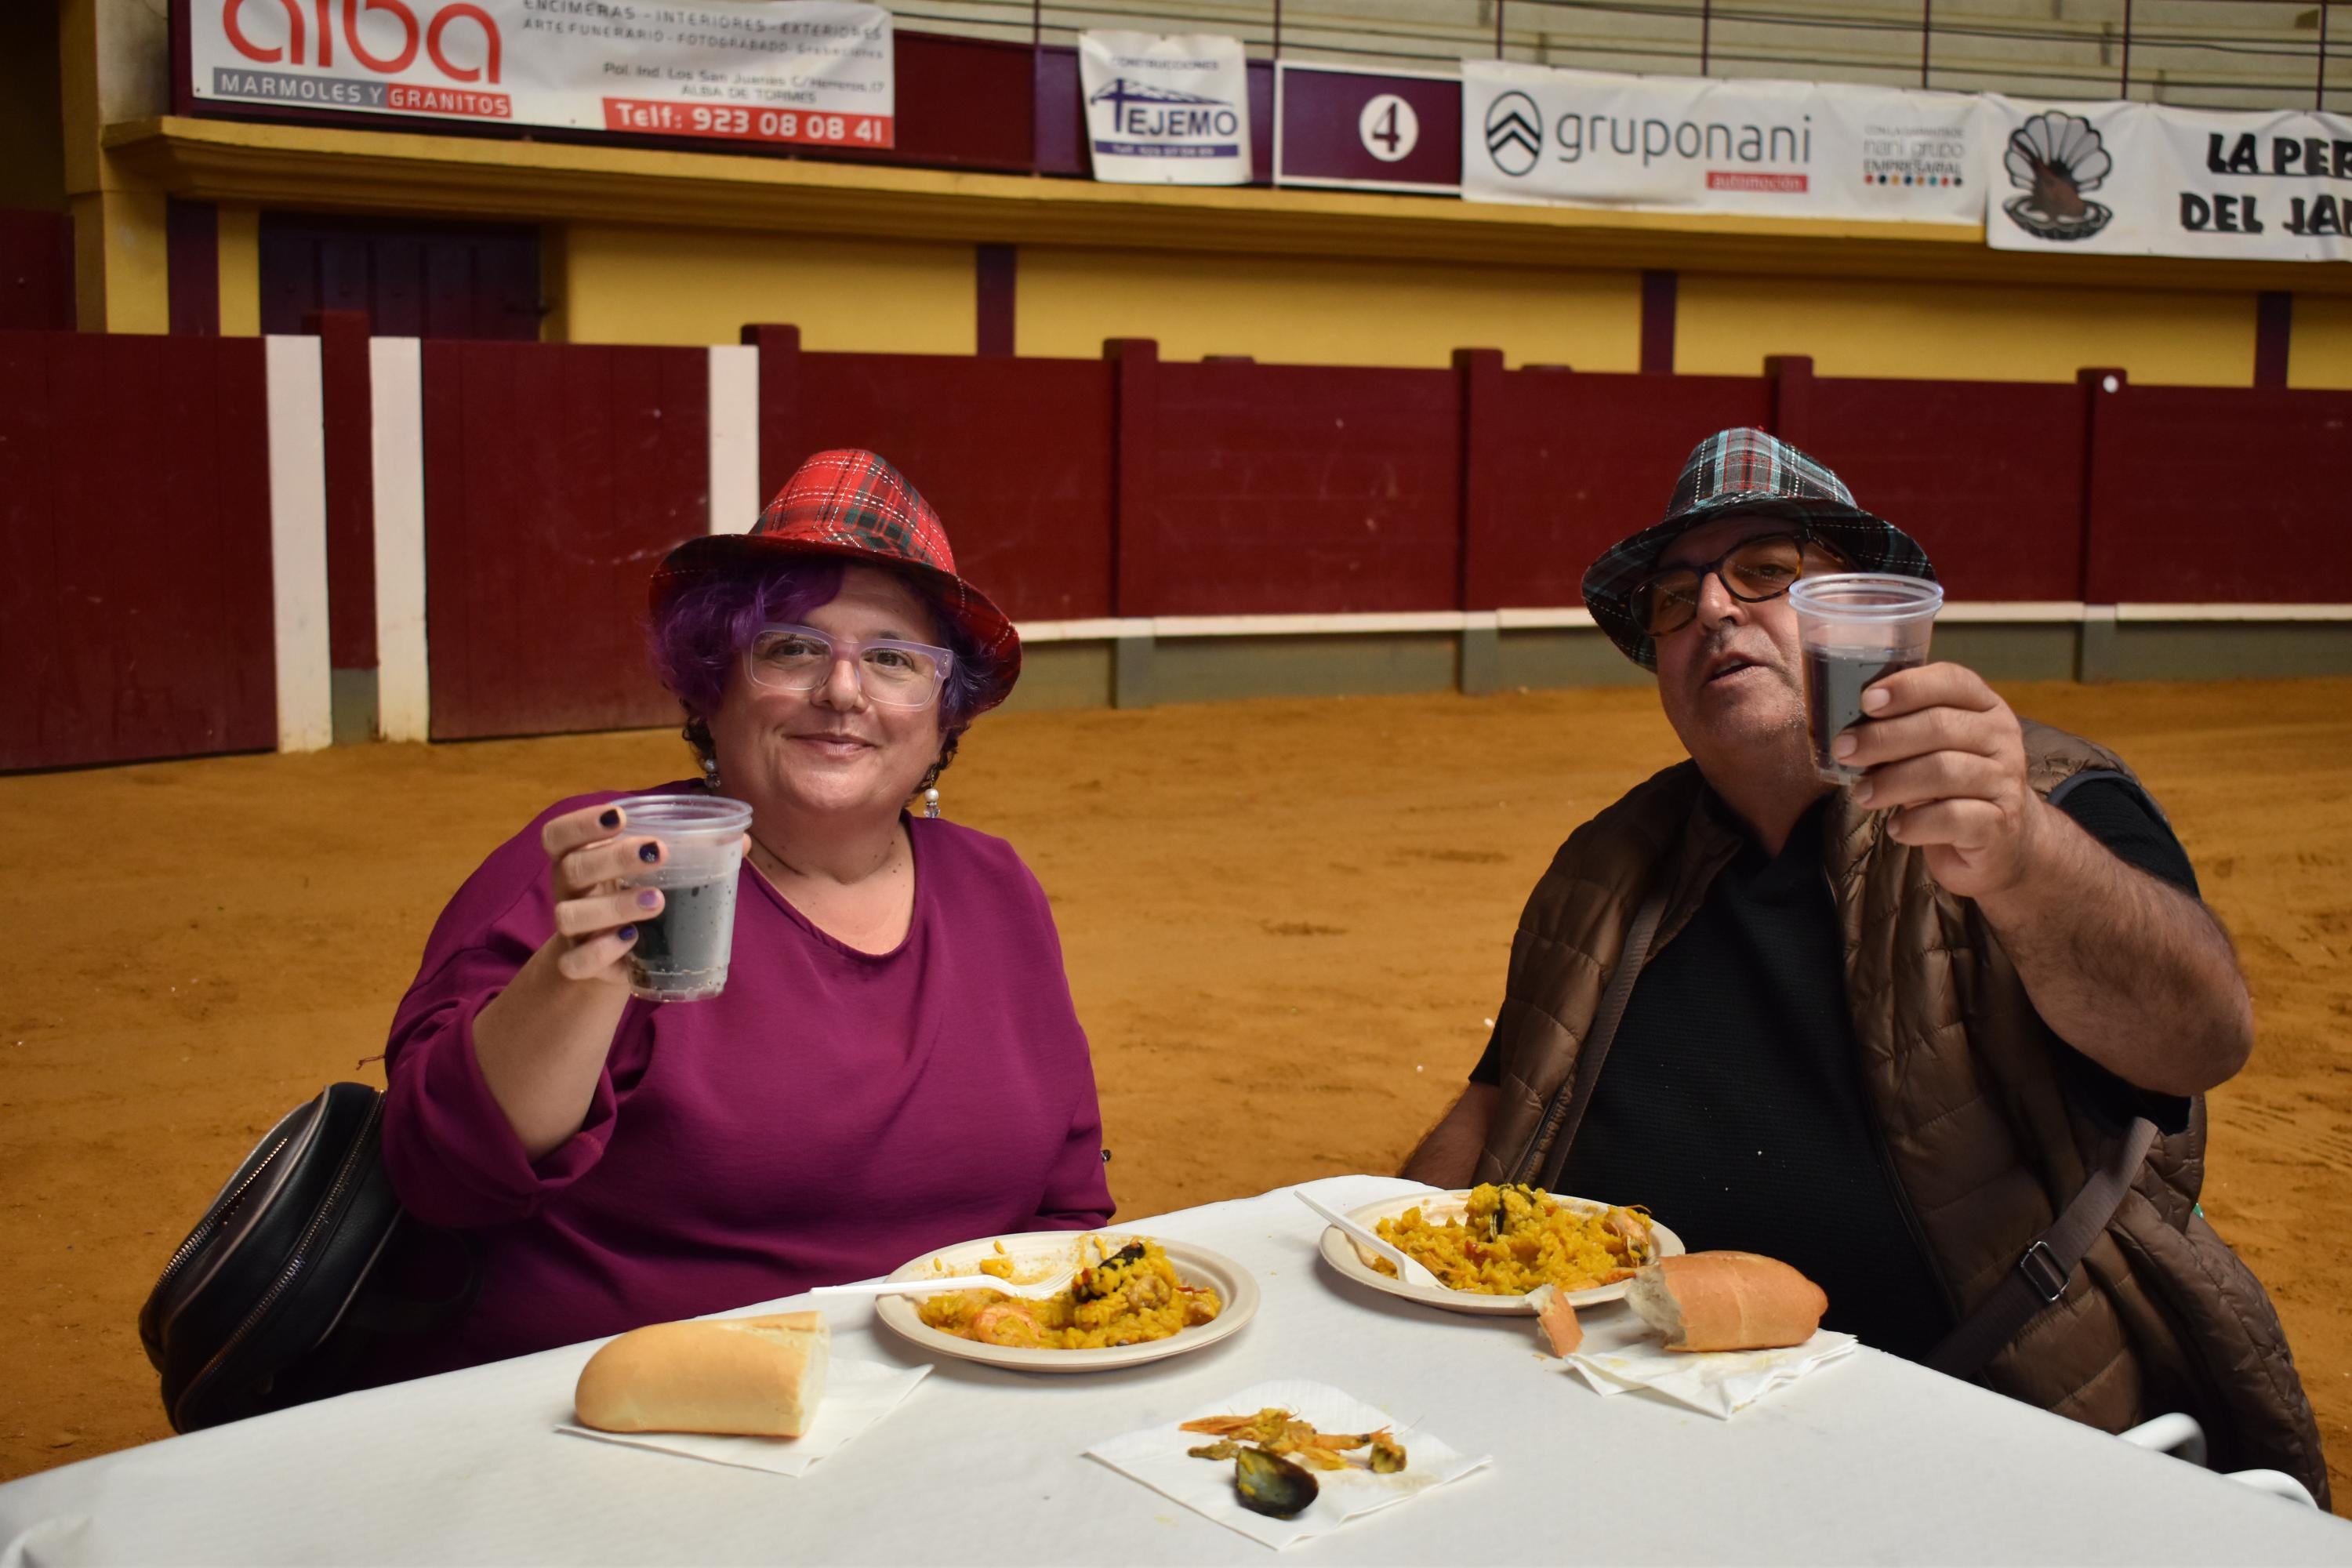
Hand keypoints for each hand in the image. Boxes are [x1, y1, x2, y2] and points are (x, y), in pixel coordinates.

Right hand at [539, 803, 666, 984]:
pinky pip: (575, 961)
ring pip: (569, 915)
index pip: (558, 834)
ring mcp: (570, 929)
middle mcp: (568, 890)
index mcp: (578, 857)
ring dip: (614, 906)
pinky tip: (632, 939)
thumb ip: (683, 850)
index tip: (618, 815)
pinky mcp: (578, 963)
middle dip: (614, 857)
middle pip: (572, 867)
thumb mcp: (651, 870)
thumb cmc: (635, 894)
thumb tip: (741, 838)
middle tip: (658, 851)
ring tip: (657, 901)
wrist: (616, 954)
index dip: (580, 823)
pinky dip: (602, 951)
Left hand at [1834, 662, 2047, 900]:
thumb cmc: (1951, 784)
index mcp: (1984, 706)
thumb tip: (1845, 727)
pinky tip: (1896, 827)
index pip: (1951, 681)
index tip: (1867, 701)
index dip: (1908, 687)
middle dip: (1883, 738)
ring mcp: (2005, 780)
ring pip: (1943, 771)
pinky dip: (1916, 823)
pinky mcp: (2001, 823)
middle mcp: (2001, 737)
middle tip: (1844, 751)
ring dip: (1892, 782)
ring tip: (1862, 794)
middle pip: (1939, 726)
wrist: (2000, 839)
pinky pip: (1952, 817)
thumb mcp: (1932, 748)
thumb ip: (1902, 728)